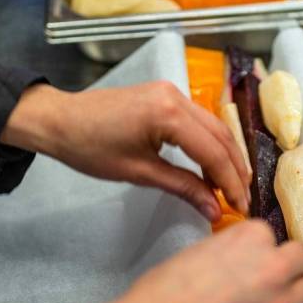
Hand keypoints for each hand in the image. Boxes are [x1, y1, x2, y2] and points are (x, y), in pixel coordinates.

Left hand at [0, 82, 250, 219]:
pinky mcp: (165, 95)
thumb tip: (215, 209)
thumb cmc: (90, 148)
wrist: (59, 120)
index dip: (230, 182)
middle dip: (235, 169)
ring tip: (233, 186)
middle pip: (221, 135)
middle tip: (243, 199)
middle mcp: (176, 96)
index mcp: (169, 114)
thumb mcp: (139, 172)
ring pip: (213, 126)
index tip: (241, 206)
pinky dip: (209, 143)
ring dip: (225, 155)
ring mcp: (172, 92)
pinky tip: (211, 166)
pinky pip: (198, 120)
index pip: (213, 152)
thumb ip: (182, 187)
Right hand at [73, 221, 302, 302]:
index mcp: (251, 238)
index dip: (260, 247)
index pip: (270, 234)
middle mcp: (272, 267)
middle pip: (300, 258)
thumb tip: (239, 258)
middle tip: (270, 274)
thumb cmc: (162, 295)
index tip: (253, 255)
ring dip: (289, 293)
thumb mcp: (197, 252)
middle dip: (287, 264)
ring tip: (267, 300)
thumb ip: (230, 250)